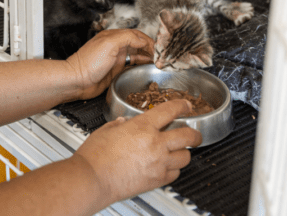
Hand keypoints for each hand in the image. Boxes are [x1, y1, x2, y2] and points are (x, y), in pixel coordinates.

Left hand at [66, 29, 153, 99]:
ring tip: (157, 61)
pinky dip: (141, 65)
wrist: (77, 81)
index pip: (136, 35)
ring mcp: (116, 58)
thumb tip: (142, 40)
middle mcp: (116, 46)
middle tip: (161, 55)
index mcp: (114, 36)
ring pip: (136, 55)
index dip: (148, 40)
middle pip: (138, 44)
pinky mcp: (116, 70)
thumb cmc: (87, 63)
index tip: (158, 47)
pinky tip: (146, 68)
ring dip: (147, 57)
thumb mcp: (109, 44)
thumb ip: (127, 38)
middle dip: (150, 48)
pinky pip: (132, 66)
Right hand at [72, 99, 202, 204]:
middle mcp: (155, 144)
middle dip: (195, 133)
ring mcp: (158, 163)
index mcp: (142, 126)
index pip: (171, 111)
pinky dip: (174, 169)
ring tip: (178, 151)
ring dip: (183, 152)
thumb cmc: (95, 155)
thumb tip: (125, 122)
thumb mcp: (107, 129)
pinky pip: (175, 173)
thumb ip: (120, 123)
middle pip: (188, 135)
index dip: (182, 106)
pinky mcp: (156, 180)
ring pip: (185, 156)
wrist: (91, 178)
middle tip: (194, 134)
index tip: (186, 106)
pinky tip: (167, 166)